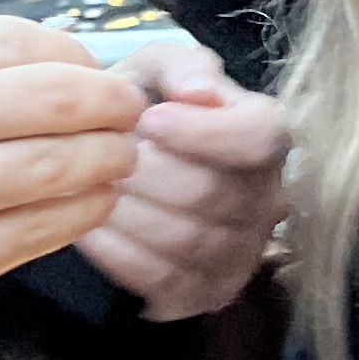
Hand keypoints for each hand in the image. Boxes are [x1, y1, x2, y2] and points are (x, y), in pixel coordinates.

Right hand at [0, 18, 148, 357]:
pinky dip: (85, 211)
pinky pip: (44, 229)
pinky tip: (93, 201)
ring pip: (61, 165)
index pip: (20, 40)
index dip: (79, 56)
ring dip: (111, 160)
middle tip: (131, 113)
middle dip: (114, 104)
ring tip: (121, 158)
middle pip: (56, 97)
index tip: (96, 72)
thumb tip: (62, 55)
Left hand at [75, 36, 289, 322]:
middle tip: (105, 154)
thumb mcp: (157, 70)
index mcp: (266, 137)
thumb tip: (200, 92)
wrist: (118, 168)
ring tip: (92, 186)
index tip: (149, 119)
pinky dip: (116, 250)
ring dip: (127, 211)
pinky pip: (160, 278)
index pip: (261, 137)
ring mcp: (241, 254)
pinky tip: (90, 225)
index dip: (203, 131)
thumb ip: (180, 65)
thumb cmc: (144, 112)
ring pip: (186, 239)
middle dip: (146, 172)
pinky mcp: (204, 293)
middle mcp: (268, 200)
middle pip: (212, 192)